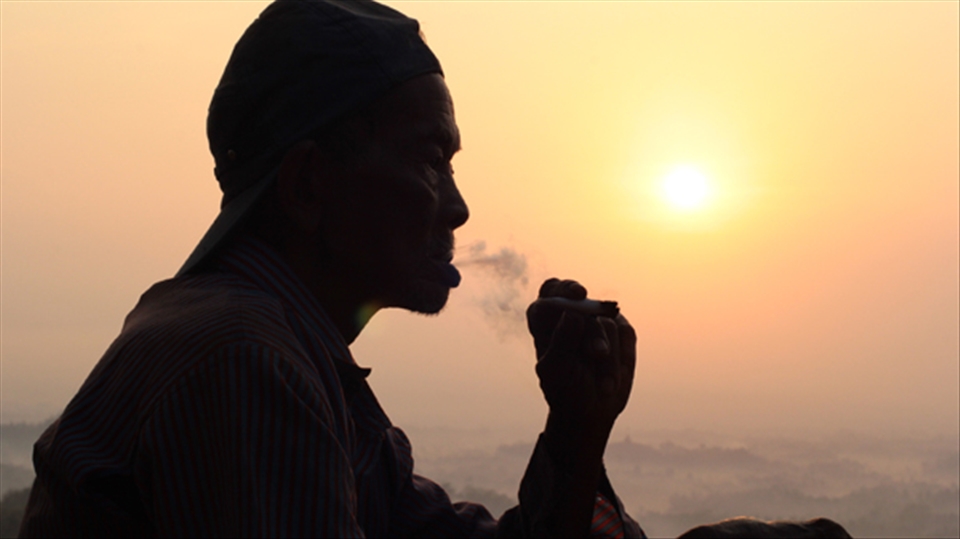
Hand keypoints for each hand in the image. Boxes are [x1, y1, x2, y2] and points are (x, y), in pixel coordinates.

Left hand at [526, 278, 635, 436]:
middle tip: (597, 352)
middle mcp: (572, 315)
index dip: (564, 288)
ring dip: (606, 357)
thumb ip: (562, 342)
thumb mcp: (556, 371)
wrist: (591, 411)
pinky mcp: (620, 330)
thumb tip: (573, 314)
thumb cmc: (565, 390)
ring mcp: (598, 321)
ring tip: (601, 383)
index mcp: (546, 320)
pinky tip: (611, 376)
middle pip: (583, 302)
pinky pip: (625, 332)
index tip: (579, 295)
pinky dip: (622, 356)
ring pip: (607, 321)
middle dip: (591, 324)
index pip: (552, 291)